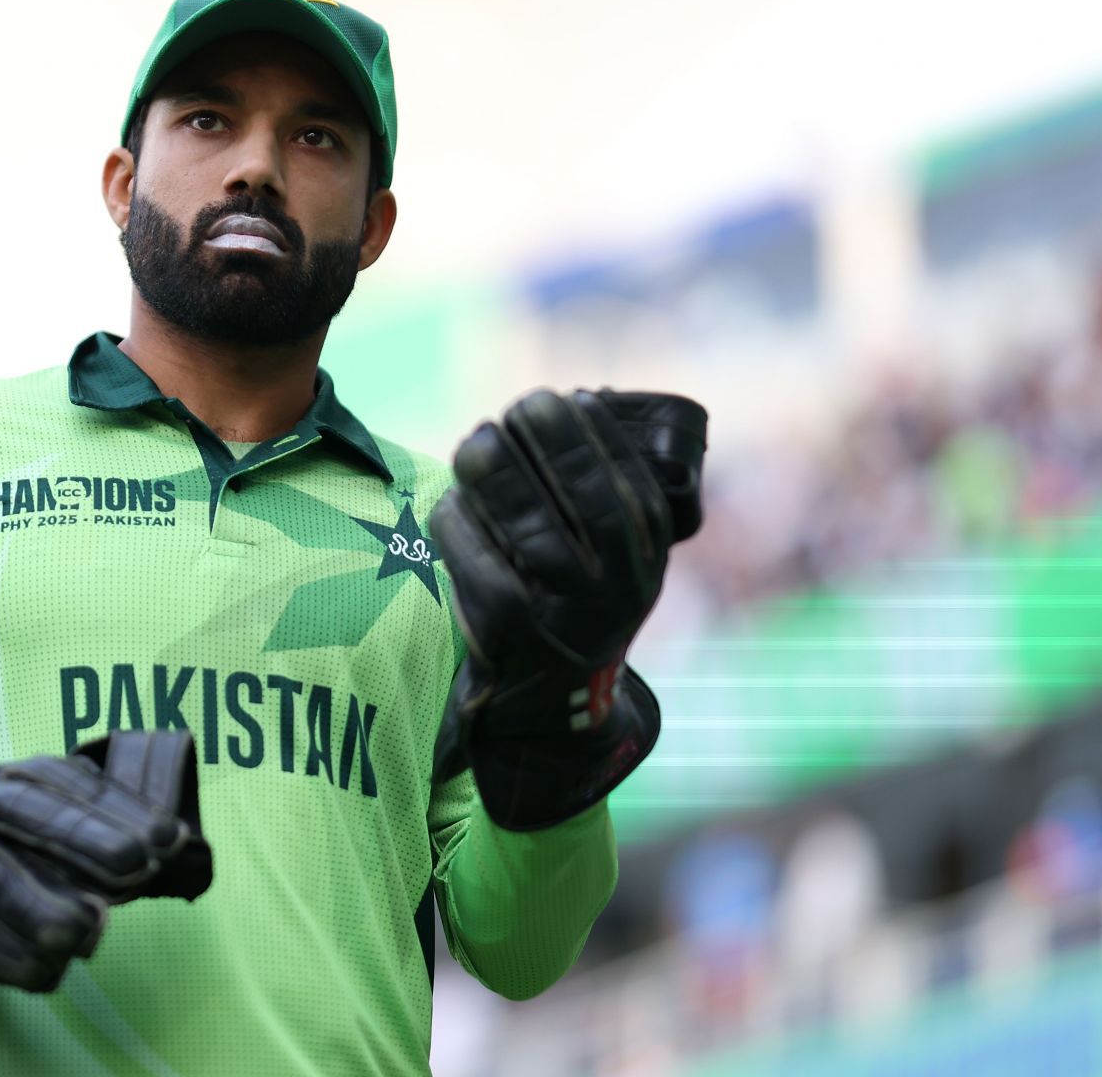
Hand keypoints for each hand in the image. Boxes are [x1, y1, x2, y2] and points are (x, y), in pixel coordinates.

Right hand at [0, 731, 209, 995]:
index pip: (71, 789)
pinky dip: (23, 962)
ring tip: (89, 933)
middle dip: (93, 845)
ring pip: (6, 885)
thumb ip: (100, 824)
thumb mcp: (43, 816)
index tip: (166, 840)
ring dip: (56, 915)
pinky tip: (52, 966)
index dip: (121, 814)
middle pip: (37, 821)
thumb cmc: (4, 841)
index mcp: (10, 779)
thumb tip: (171, 844)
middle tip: (138, 873)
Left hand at [430, 388, 706, 828]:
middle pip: (591, 507)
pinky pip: (483, 571)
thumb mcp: (614, 549)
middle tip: (520, 406)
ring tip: (476, 441)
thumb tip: (573, 398)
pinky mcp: (511, 639)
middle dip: (554, 447)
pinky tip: (451, 501)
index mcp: (650, 557)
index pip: (633, 486)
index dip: (598, 437)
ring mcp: (567, 618)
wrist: (554, 704)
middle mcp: (619, 590)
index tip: (569, 397)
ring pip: (534, 536)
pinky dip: (461, 528)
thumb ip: (603, 484)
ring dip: (500, 478)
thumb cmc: (577, 593)